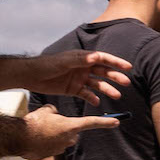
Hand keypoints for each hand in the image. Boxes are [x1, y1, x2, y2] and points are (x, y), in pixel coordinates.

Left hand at [17, 50, 132, 101]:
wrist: (31, 76)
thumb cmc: (47, 65)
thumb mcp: (64, 62)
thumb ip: (80, 60)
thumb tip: (96, 57)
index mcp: (83, 58)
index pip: (103, 59)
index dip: (116, 62)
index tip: (128, 67)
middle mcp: (83, 68)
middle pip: (103, 72)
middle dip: (115, 77)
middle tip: (126, 83)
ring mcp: (79, 79)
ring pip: (97, 85)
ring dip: (107, 89)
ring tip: (116, 96)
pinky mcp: (73, 89)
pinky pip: (86, 94)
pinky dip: (92, 98)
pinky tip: (97, 102)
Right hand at [20, 105, 117, 159]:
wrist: (18, 138)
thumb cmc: (33, 123)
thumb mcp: (46, 111)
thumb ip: (55, 111)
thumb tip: (55, 113)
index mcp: (71, 126)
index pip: (92, 122)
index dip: (105, 122)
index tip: (117, 122)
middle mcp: (69, 138)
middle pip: (72, 132)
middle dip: (64, 128)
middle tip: (49, 124)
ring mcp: (61, 148)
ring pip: (61, 139)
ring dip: (53, 135)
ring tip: (39, 131)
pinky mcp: (52, 154)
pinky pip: (51, 146)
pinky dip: (45, 142)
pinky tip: (35, 139)